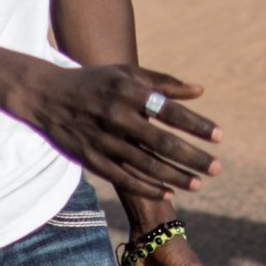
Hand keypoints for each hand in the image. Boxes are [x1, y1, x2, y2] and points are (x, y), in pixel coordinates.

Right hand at [14, 65, 221, 200]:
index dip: (196, 125)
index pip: (170, 111)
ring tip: (198, 185)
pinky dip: (147, 187)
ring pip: (146, 165)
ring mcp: (103, 141)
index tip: (219, 136)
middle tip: (217, 167)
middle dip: (192, 157)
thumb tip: (199, 91)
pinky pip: (124, 179)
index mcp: (128, 93)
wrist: (46, 95)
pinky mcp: (92, 160)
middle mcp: (117, 117)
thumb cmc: (94, 82)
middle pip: (162, 143)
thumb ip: (162, 82)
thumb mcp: (126, 73)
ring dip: (175, 176)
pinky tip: (168, 192)